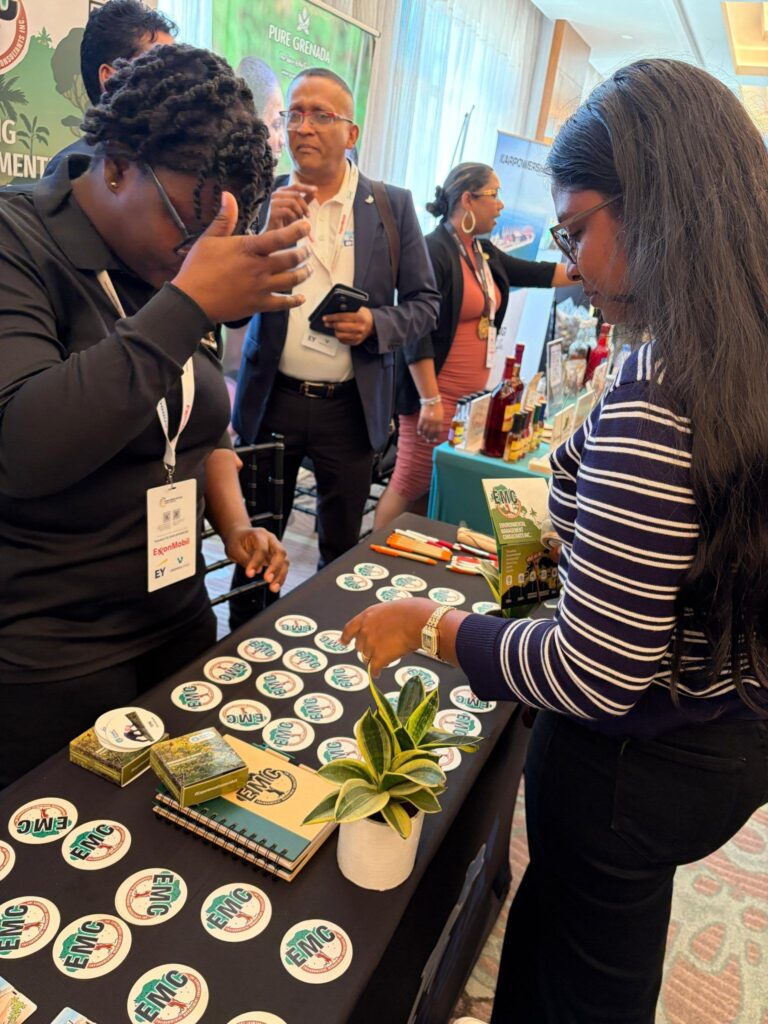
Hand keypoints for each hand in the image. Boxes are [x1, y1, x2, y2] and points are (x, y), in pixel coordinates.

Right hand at [172, 192, 311, 322]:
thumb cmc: (198, 268)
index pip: (279, 237)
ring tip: (309, 269)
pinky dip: (295, 301)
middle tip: (308, 250)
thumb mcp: (208, 238)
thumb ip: (224, 218)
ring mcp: (260, 287)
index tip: (307, 226)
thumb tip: (228, 194)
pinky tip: (301, 298)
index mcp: (248, 248)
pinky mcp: (259, 305)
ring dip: (304, 274)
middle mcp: (258, 267)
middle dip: (304, 253)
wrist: (192, 301)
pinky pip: (283, 303)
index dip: (297, 231)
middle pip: (291, 259)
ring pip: (291, 280)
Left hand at [223, 526, 288, 592]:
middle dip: (275, 568)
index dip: (256, 562)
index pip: (262, 549)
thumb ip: (244, 559)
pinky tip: (275, 585)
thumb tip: (256, 571)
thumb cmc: (236, 541)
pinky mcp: (276, 557)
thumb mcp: (234, 549)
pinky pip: (282, 567)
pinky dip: (280, 577)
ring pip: (284, 561)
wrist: (239, 535)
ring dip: (280, 575)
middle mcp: (271, 540)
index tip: (250, 574)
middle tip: (267, 579)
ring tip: (273, 587)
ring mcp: (275, 548)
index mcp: (259, 534)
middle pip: (280, 552)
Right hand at [266, 184, 317, 229]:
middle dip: (304, 206)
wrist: (275, 233)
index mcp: (282, 192)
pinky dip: (293, 218)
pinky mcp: (272, 212)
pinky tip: (292, 223)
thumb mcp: (298, 209)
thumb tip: (315, 192)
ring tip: (298, 220)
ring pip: (292, 202)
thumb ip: (305, 200)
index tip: (316, 190)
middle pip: (296, 195)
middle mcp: (276, 194)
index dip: (306, 188)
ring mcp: (273, 202)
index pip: (295, 186)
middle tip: (308, 215)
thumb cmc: (286, 220)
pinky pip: (287, 211)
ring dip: (299, 213)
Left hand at [322, 306, 374, 345]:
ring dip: (335, 331)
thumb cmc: (364, 315)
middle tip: (327, 322)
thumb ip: (348, 309)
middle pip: (340, 327)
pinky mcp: (356, 342)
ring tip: (334, 327)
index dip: (332, 317)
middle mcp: (360, 328)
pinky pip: (343, 341)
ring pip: (340, 335)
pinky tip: (340, 332)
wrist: (373, 324)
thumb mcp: (358, 308)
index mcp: (360, 318)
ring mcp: (358, 336)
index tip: (325, 318)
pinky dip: (339, 336)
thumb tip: (335, 309)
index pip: (342, 317)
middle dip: (331, 324)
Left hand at [341, 598, 436, 675]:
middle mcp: (365, 630)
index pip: (350, 628)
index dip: (346, 636)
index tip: (343, 642)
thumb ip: (382, 619)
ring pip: (367, 657)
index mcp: (367, 616)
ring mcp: (371, 644)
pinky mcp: (379, 657)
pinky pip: (373, 668)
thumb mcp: (390, 609)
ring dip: (374, 658)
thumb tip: (386, 627)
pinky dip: (375, 672)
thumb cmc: (411, 611)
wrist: (418, 621)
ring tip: (385, 657)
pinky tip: (376, 674)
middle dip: (366, 648)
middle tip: (377, 648)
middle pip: (359, 646)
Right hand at [417, 399, 442, 443]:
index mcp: (439, 421)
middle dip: (429, 437)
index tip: (434, 440)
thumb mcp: (441, 415)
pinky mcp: (422, 418)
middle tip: (428, 441)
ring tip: (424, 438)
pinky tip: (419, 433)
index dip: (435, 436)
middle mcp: (433, 422)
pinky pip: (420, 426)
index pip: (437, 431)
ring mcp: (427, 420)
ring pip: (425, 430)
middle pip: (431, 432)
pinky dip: (419, 430)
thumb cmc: (437, 407)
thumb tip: (438, 429)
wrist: (431, 401)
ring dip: (424, 435)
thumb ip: (439, 422)